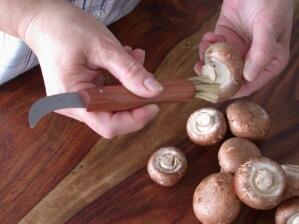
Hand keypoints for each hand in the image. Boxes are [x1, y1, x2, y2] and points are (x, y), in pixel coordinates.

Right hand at [23, 1, 161, 137]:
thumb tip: (154, 90)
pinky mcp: (82, 94)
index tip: (154, 105)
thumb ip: (130, 70)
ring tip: (133, 59)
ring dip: (129, 84)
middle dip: (134, 97)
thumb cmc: (66, 29)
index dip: (135, 120)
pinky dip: (121, 80)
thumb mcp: (103, 47)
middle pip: (113, 116)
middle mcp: (72, 106)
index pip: (108, 125)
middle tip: (147, 76)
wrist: (45, 21)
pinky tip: (124, 60)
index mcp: (71, 99)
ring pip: (114, 104)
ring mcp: (76, 101)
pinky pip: (108, 94)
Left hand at [196, 0, 292, 96]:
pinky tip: (210, 35)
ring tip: (207, 46)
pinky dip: (207, 45)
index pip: (250, 84)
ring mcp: (237, 48)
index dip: (232, 90)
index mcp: (269, 62)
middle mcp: (252, 58)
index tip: (214, 92)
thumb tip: (250, 77)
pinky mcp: (224, 38)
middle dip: (214, 75)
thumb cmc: (271, 1)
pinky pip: (212, 49)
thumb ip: (261, 52)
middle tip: (202, 69)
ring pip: (218, 64)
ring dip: (208, 59)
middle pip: (230, 77)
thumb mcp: (269, 27)